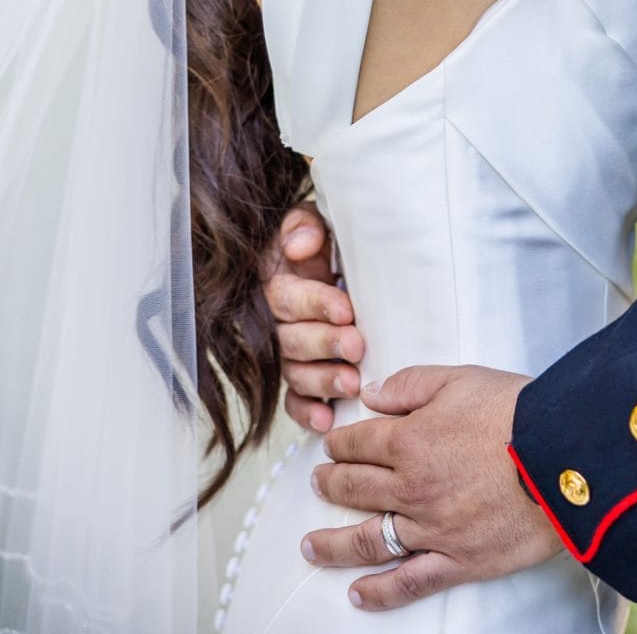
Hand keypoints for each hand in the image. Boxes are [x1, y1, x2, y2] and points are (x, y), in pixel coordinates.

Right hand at [262, 203, 364, 432]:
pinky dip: (308, 413)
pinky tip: (328, 419)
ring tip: (351, 384)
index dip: (317, 305)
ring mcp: (288, 354)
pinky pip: (295, 402)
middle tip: (356, 346)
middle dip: (326, 345)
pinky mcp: (299, 379)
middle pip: (292, 341)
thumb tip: (299, 245)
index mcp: (276, 284)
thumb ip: (303, 226)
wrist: (330, 264)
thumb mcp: (313, 220)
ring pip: (296, 374)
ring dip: (323, 381)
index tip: (347, 310)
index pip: (288, 299)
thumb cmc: (321, 244)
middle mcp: (277, 323)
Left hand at [304, 365, 560, 610]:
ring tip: (311, 546)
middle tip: (318, 484)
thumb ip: (411, 385)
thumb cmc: (516, 412)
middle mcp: (410, 489)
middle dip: (330, 484)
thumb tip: (374, 395)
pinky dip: (380, 592)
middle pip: (355, 489)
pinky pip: (409, 582)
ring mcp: (430, 529)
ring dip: (334, 544)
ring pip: (368, 540)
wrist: (559, 456)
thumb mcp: (460, 378)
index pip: (358, 443)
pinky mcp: (456, 560)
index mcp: (409, 441)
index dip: (339, 443)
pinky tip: (358, 594)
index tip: (331, 445)